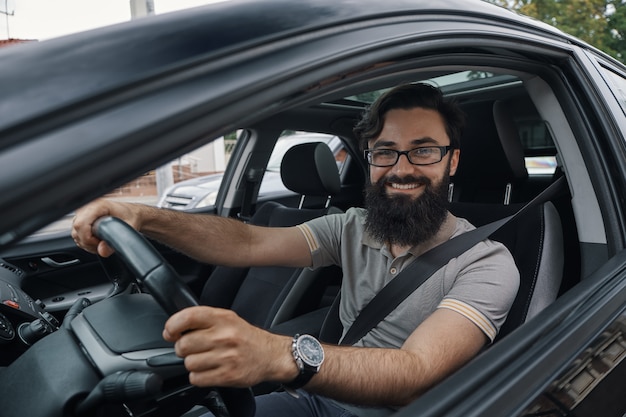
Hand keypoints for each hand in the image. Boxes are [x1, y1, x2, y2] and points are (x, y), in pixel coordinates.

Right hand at [71, 199, 139, 256]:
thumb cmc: (131, 217)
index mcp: (98, 205)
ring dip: (88, 243)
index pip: (81, 224)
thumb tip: (102, 251)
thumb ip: (116, 241)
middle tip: (104, 244)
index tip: (101, 243)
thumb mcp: (129, 229)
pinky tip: (98, 241)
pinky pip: (77, 235)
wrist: (132, 213)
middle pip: (77, 231)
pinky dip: (86, 242)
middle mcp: (87, 207)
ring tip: (103, 242)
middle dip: (89, 243)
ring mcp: (82, 212)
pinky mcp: (81, 219)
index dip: (89, 239)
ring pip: (76, 234)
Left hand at [163, 306, 297, 387]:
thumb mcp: (228, 319)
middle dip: (184, 348)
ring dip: (192, 363)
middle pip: (183, 345)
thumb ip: (203, 320)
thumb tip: (173, 329)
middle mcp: (224, 336)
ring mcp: (226, 357)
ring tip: (206, 359)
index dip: (172, 326)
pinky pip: (196, 378)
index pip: (187, 317)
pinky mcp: (227, 375)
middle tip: (194, 348)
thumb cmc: (245, 337)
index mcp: (223, 318)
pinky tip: (209, 370)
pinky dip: (199, 376)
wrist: (270, 355)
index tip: (170, 332)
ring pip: (188, 363)